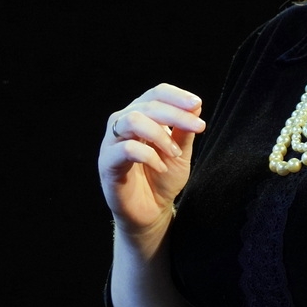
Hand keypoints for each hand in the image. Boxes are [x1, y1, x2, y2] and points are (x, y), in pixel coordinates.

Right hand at [99, 84, 203, 241]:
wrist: (151, 212)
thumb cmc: (163, 179)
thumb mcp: (180, 153)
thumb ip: (184, 131)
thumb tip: (195, 107)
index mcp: (140, 115)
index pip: (156, 94)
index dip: (176, 96)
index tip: (197, 105)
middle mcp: (123, 123)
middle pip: (147, 105)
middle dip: (176, 115)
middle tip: (199, 127)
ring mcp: (112, 142)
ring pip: (133, 120)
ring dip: (160, 134)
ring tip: (175, 153)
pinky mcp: (107, 163)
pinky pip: (125, 149)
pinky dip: (149, 155)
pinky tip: (161, 167)